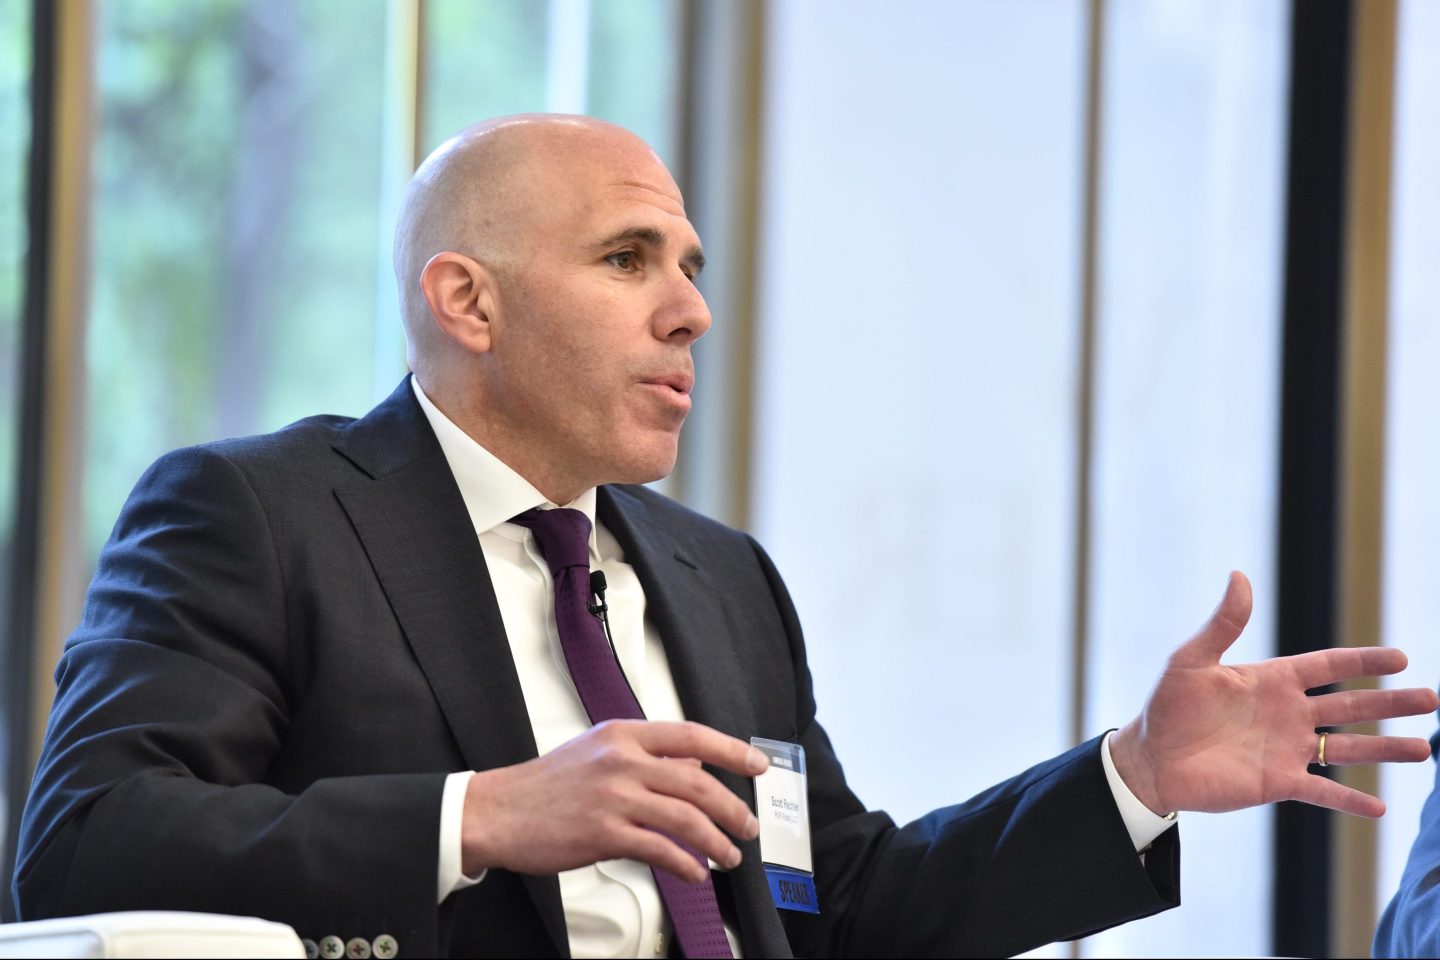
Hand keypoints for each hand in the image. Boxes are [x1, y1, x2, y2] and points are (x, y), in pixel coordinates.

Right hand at [460, 719, 766, 881]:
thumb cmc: (546, 784)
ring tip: (729, 855)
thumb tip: (694, 765)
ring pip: (685, 818)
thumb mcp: (598, 751)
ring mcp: (613, 797)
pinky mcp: (603, 833)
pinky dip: (686, 863)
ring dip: (716, 841)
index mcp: (623, 734)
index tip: (757, 765)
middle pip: (697, 781)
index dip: (731, 750)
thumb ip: (646, 756)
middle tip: (748, 826)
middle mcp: (621, 760)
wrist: (497, 811)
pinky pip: (660, 849)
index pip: (691, 736)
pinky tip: (696, 873)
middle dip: (732, 807)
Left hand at [1109, 571, 1437, 817]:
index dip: (1364, 661)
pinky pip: (1322, 792)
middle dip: (1391, 702)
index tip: (1401, 658)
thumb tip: (1239, 575)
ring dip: (1385, 748)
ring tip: (1424, 748)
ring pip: (1347, 748)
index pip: (1328, 666)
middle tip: (1433, 698)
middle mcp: (1287, 714)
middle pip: (1351, 706)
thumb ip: (1223, 624)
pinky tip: (1380, 807)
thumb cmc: (1166, 707)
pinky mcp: (1277, 783)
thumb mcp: (1191, 660)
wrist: (1149, 759)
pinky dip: (1349, 799)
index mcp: (1271, 681)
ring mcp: (1286, 750)